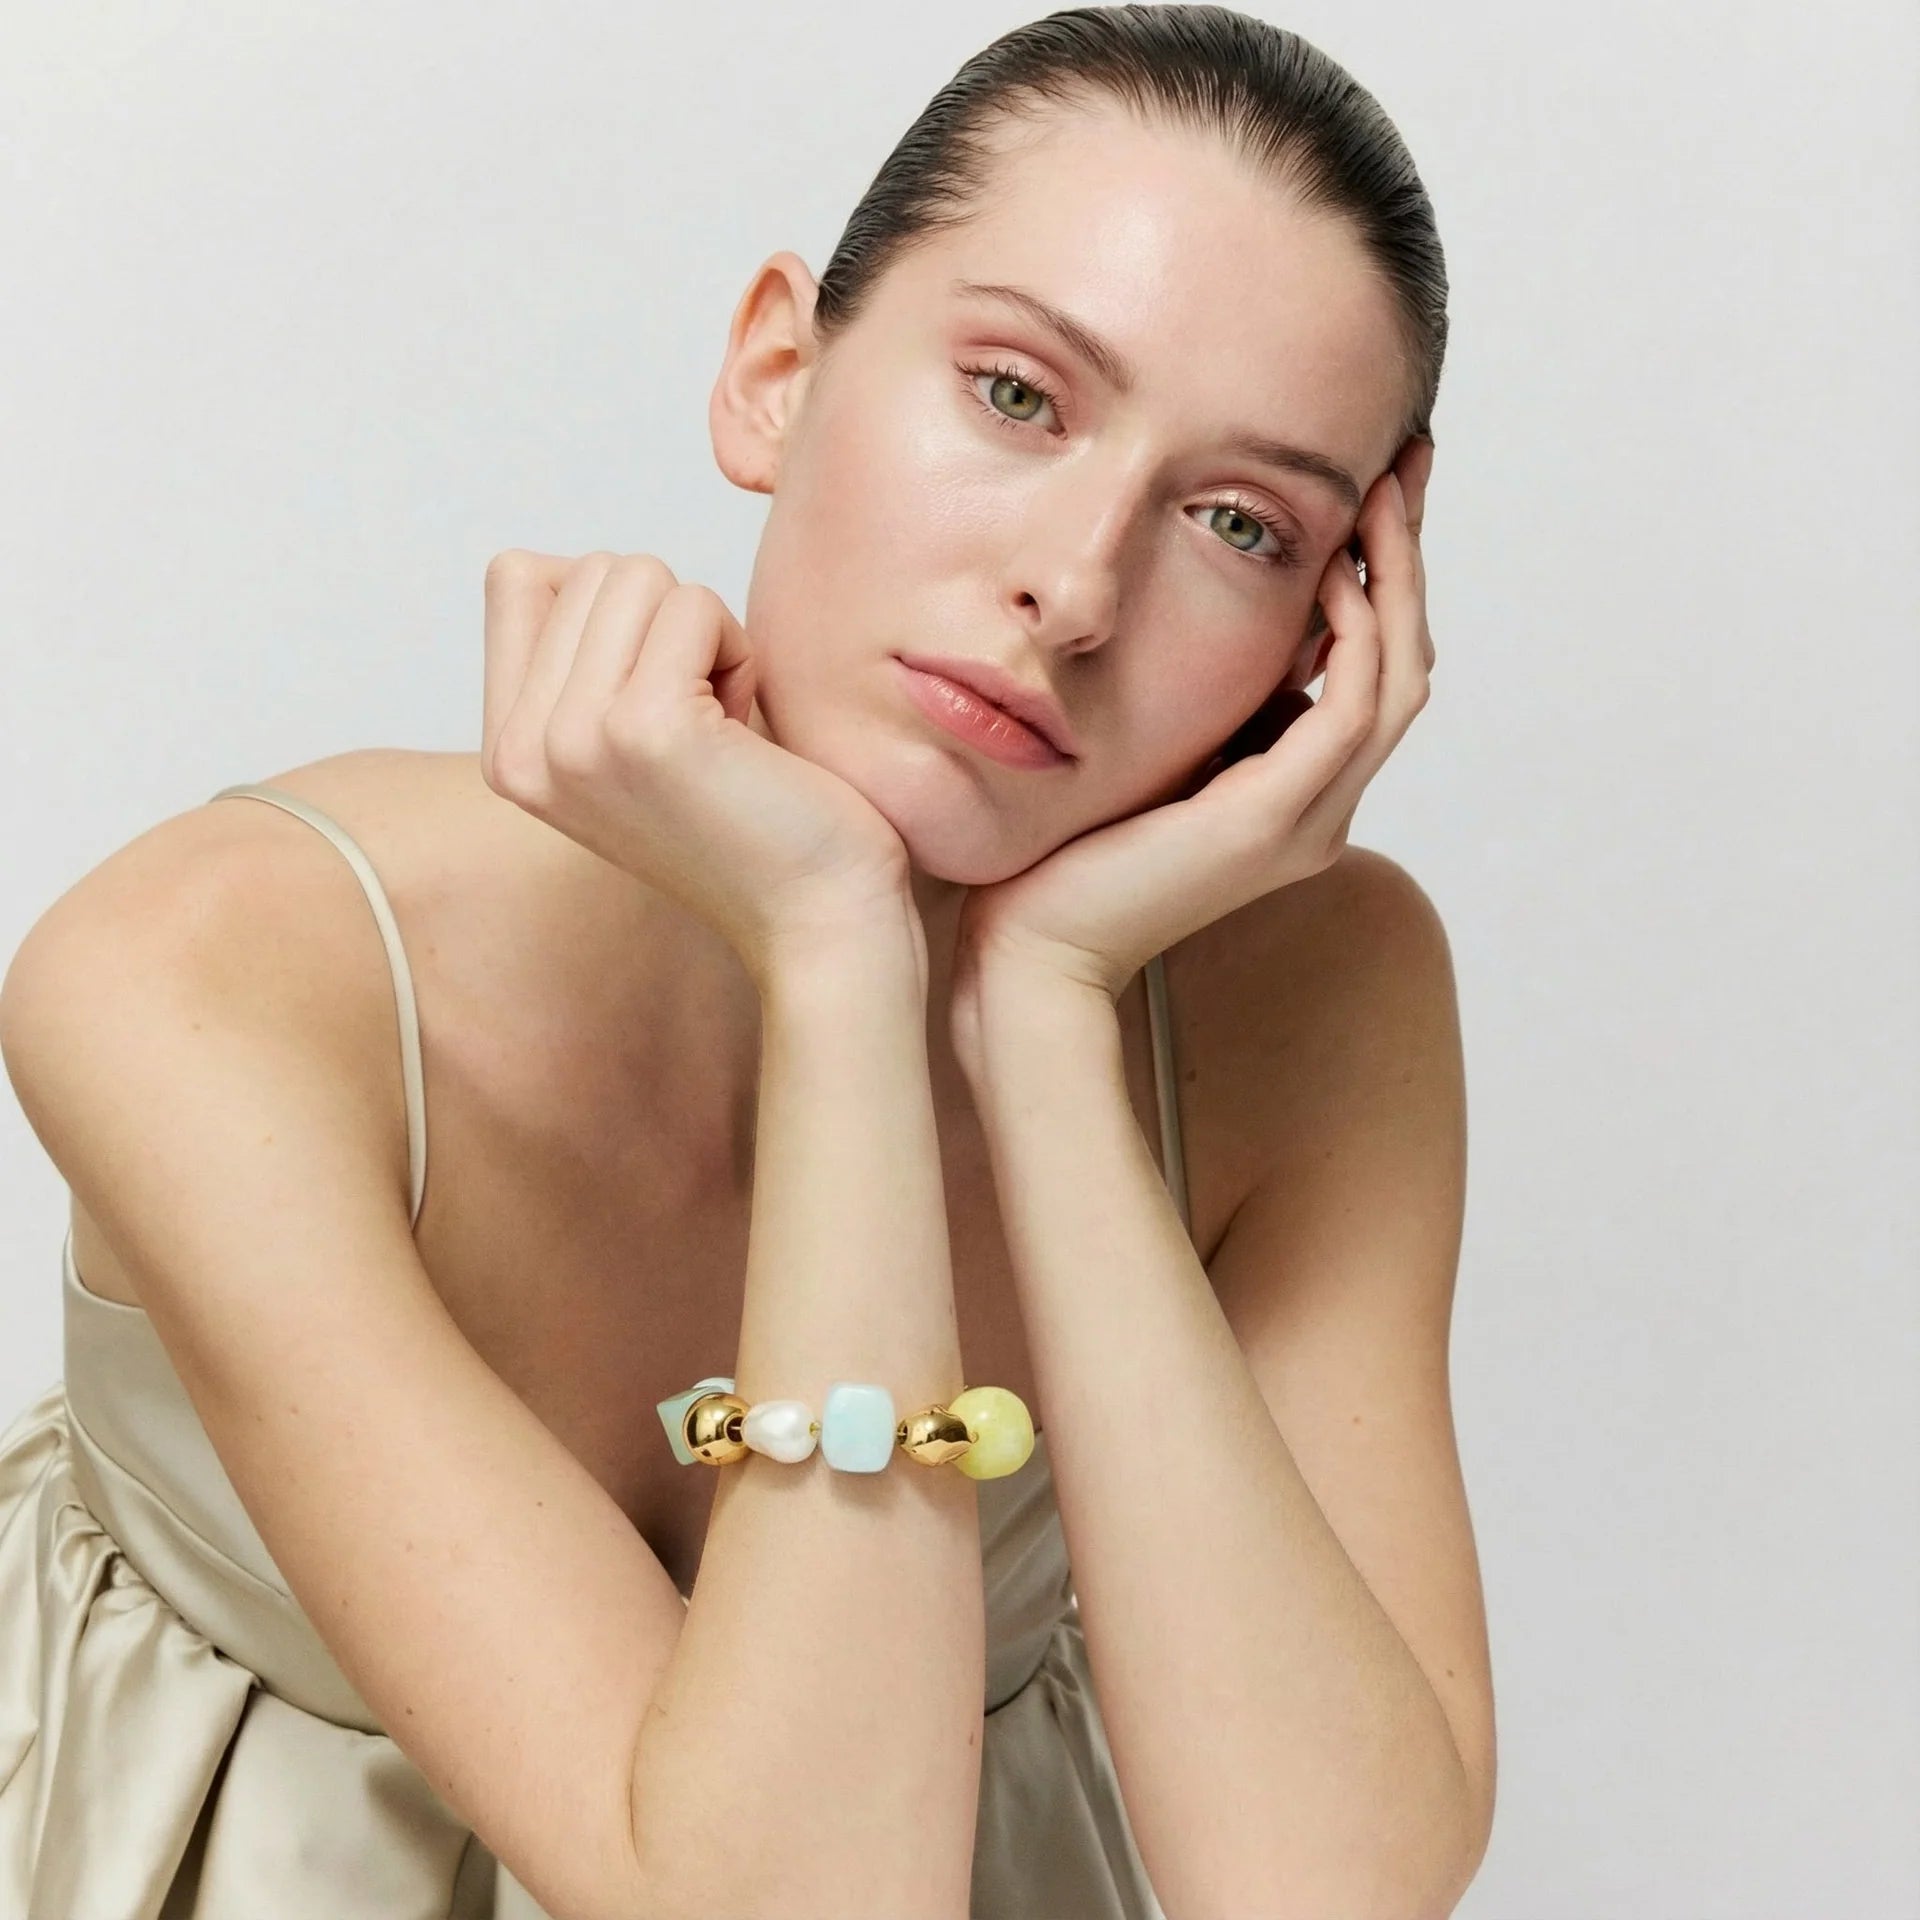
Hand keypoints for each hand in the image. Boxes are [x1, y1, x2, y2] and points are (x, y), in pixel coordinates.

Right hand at [481, 550, 914, 984]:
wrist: (819, 918)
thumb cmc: (754, 818)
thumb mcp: (627, 737)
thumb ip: (579, 660)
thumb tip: (566, 566)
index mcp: (506, 750)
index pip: (516, 577)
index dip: (616, 607)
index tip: (659, 693)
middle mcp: (519, 749)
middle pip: (590, 570)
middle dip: (670, 624)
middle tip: (704, 724)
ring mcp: (573, 739)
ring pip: (639, 576)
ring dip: (706, 635)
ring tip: (723, 729)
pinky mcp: (644, 728)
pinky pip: (695, 606)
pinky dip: (740, 652)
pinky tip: (746, 735)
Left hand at [951, 441, 1434, 1024]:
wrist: (1032, 950)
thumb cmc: (1063, 858)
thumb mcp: (1142, 748)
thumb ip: (1191, 696)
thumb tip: (1203, 606)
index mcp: (1290, 792)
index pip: (1365, 667)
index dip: (1381, 575)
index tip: (1373, 486)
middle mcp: (1316, 808)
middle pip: (1400, 662)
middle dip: (1407, 558)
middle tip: (1407, 461)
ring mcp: (1306, 821)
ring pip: (1395, 680)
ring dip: (1397, 580)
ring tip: (1385, 493)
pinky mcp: (1274, 824)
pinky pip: (1348, 712)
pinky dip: (1355, 638)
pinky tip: (1331, 577)